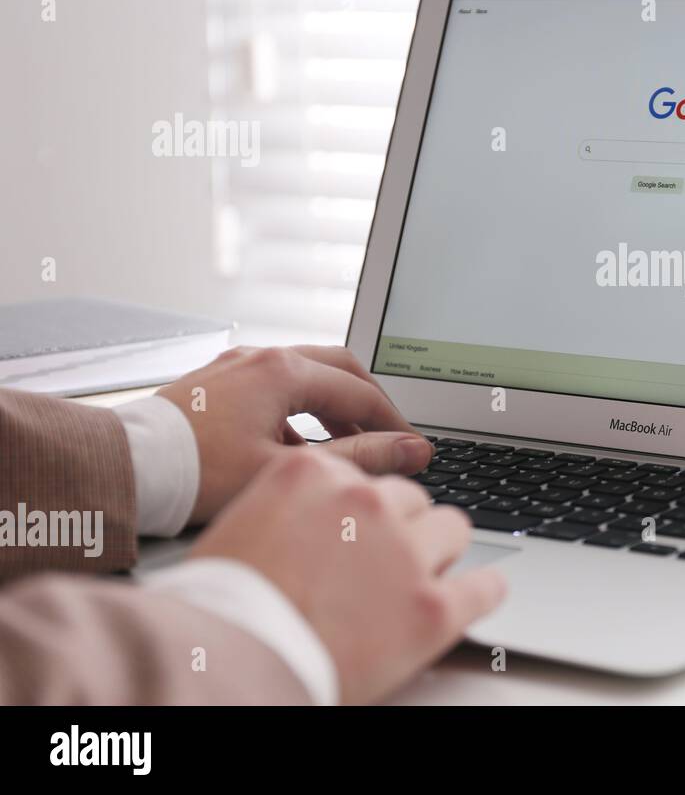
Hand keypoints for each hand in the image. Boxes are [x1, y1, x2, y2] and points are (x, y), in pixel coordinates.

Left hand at [158, 345, 431, 524]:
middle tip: (390, 435)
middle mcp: (262, 357)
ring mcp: (236, 365)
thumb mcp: (289, 469)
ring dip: (335, 403)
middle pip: (339, 367)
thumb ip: (358, 458)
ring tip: (349, 443)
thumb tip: (411, 450)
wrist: (124, 470)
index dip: (394, 424)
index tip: (415, 449)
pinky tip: (297, 443)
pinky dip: (301, 407)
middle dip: (370, 402)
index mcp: (284, 371)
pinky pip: (275, 383)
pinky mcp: (216, 381)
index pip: (361, 393)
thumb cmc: (197, 473)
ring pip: (306, 373)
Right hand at [188, 449, 505, 703]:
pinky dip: (482, 591)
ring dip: (436, 551)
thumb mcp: (242, 525)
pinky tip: (476, 595)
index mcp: (315, 476)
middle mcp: (366, 504)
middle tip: (380, 564)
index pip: (365, 475)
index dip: (363, 508)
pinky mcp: (432, 607)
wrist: (227, 663)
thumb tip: (315, 518)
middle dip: (400, 528)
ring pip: (452, 529)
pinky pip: (484, 587)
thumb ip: (292, 506)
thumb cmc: (219, 607)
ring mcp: (405, 553)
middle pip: (411, 500)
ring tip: (418, 580)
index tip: (363, 524)